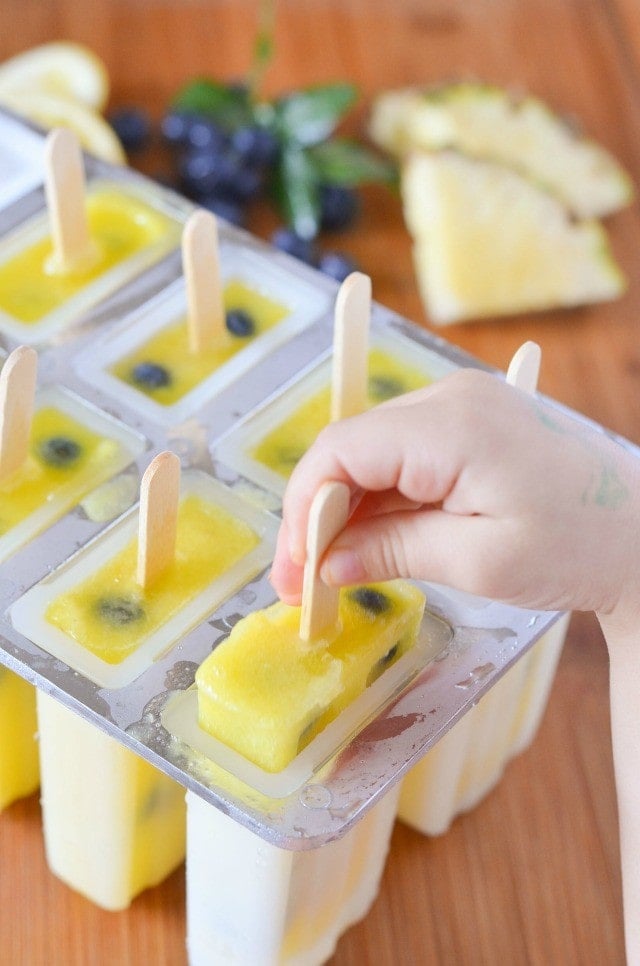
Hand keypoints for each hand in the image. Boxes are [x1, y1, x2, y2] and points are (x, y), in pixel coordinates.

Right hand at [271, 368, 639, 625]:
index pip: (340, 451)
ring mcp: (459, 406)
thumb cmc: (575, 547)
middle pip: (349, 450)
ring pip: (370, 454)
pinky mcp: (467, 423)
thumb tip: (324, 564)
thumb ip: (390, 551)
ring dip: (344, 511)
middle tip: (302, 584)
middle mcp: (449, 399)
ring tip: (329, 572)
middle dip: (315, 516)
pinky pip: (400, 457)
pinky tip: (367, 542)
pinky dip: (378, 500)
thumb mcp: (477, 562)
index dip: (302, 510)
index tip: (294, 570)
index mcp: (451, 426)